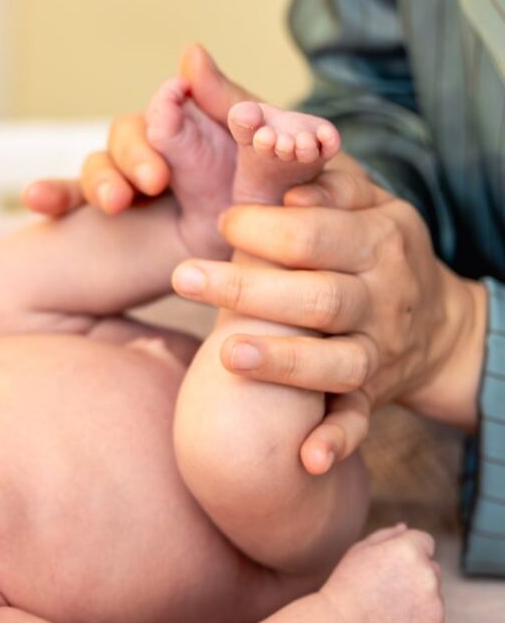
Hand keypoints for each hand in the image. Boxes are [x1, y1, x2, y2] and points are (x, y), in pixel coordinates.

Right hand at [22, 43, 255, 216]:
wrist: (256, 284)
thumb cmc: (272, 225)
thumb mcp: (276, 186)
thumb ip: (259, 132)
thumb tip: (204, 62)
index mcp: (208, 137)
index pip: (177, 104)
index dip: (172, 106)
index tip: (177, 103)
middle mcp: (164, 152)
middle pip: (132, 131)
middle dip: (137, 153)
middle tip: (154, 182)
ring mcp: (130, 184)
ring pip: (100, 164)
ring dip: (102, 180)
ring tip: (116, 205)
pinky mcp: (105, 215)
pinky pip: (70, 199)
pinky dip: (53, 194)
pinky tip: (37, 198)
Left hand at [169, 160, 486, 472]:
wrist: (439, 325)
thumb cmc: (375, 249)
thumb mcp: (366, 202)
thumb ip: (324, 176)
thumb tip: (281, 162)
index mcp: (378, 242)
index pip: (319, 233)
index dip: (268, 228)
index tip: (220, 223)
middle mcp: (381, 300)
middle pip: (317, 297)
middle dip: (250, 289)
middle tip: (184, 278)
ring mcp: (378, 354)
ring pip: (335, 363)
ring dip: (285, 363)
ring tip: (229, 355)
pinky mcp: (371, 398)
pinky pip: (356, 425)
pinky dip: (335, 443)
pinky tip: (303, 460)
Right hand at [321, 524, 444, 622]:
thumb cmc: (347, 587)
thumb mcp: (359, 551)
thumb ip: (386, 535)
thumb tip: (405, 527)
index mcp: (410, 550)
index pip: (425, 542)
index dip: (407, 553)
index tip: (390, 568)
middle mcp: (429, 575)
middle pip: (432, 570)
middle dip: (414, 578)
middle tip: (384, 592)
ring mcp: (436, 606)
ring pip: (433, 599)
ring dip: (417, 603)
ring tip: (386, 613)